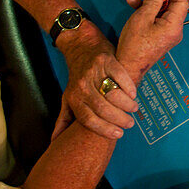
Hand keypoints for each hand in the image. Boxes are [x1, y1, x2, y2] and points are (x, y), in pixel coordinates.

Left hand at [55, 23, 138, 139]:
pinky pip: (120, 75)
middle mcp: (82, 86)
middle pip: (102, 108)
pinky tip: (133, 94)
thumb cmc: (77, 77)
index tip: (118, 135)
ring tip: (133, 109)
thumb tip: (55, 141)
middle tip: (130, 123)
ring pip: (112, 94)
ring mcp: (94, 73)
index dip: (104, 129)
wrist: (81, 47)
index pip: (88, 119)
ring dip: (126, 104)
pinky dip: (128, 86)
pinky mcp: (106, 60)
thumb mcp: (67, 98)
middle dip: (119, 119)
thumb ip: (64, 119)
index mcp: (73, 98)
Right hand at [118, 0, 187, 79]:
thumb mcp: (142, 18)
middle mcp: (174, 30)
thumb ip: (152, 1)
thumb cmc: (135, 46)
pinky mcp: (159, 36)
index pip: (181, 3)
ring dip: (149, 0)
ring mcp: (167, 33)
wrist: (127, 65)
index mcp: (174, 26)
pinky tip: (133, 2)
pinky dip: (146, 10)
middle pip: (170, 6)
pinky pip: (156, 19)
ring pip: (161, 11)